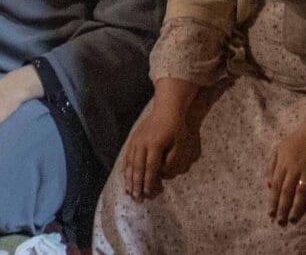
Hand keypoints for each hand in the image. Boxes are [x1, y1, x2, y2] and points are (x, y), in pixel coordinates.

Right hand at [121, 80, 201, 200]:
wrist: (167, 107)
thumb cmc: (177, 127)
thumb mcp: (180, 143)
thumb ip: (172, 160)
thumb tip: (163, 174)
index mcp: (155, 144)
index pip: (150, 168)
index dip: (148, 182)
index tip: (147, 194)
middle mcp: (142, 143)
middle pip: (138, 167)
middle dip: (136, 184)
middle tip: (136, 198)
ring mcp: (136, 139)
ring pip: (130, 162)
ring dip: (129, 178)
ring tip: (129, 191)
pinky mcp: (134, 138)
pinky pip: (128, 155)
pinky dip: (126, 168)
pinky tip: (126, 176)